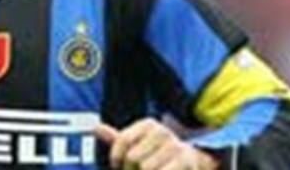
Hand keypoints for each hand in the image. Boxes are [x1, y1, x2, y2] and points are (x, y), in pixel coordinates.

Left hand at [95, 119, 218, 169]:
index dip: (117, 159)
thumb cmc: (158, 157)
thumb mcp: (138, 146)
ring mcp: (175, 145)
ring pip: (146, 168)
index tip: (119, 165)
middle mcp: (162, 130)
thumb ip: (118, 140)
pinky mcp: (186, 160)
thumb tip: (95, 127)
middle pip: (133, 157)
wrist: (193, 164)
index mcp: (148, 124)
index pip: (121, 141)